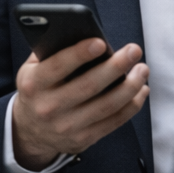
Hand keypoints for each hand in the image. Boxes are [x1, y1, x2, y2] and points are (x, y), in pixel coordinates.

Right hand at [11, 38, 149, 169]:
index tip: (100, 43)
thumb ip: (49, 53)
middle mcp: (49, 107)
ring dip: (130, 86)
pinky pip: (114, 121)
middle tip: (133, 50)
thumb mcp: (31, 70)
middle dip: (115, 66)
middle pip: (88, 85)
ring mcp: (67, 126)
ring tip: (142, 69)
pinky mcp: (84, 139)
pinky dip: (132, 105)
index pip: (57, 67)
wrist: (31, 131)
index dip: (79, 54)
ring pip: (106, 105)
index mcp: (33, 84)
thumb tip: (81, 33)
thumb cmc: (37, 90)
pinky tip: (141, 90)